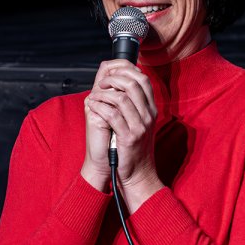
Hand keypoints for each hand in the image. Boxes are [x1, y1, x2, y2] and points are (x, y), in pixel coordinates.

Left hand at [80, 59, 161, 208]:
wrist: (138, 174)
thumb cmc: (133, 148)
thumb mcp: (138, 123)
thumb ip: (132, 105)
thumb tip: (118, 84)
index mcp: (151, 110)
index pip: (143, 79)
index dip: (126, 70)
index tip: (111, 73)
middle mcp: (149, 116)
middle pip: (133, 84)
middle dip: (114, 79)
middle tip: (101, 84)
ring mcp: (140, 126)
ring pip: (122, 98)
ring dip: (103, 94)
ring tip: (94, 96)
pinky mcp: (129, 137)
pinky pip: (112, 115)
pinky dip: (99, 107)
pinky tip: (93, 107)